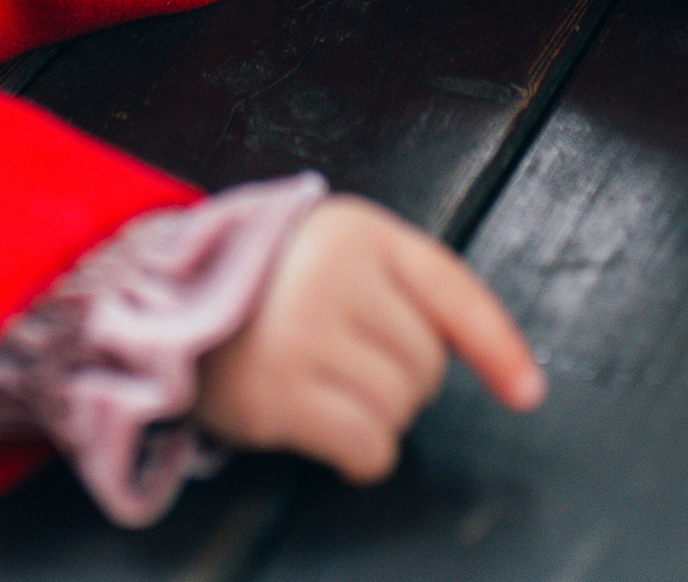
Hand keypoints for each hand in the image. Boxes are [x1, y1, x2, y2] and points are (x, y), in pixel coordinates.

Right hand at [195, 196, 543, 482]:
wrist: (162, 299)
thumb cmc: (265, 282)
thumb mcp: (338, 252)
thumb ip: (402, 288)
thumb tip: (496, 362)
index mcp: (360, 232)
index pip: (453, 293)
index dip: (498, 347)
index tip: (525, 391)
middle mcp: (333, 277)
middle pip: (426, 365)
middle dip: (403, 380)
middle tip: (353, 365)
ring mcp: (302, 335)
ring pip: (398, 408)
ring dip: (379, 416)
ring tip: (333, 390)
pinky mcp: (276, 393)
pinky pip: (365, 445)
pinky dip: (366, 456)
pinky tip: (341, 439)